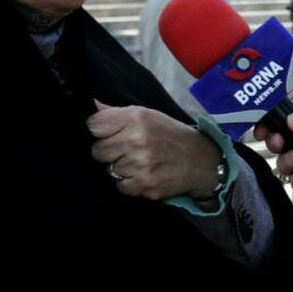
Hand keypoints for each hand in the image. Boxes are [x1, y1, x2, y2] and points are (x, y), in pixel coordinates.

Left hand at [87, 100, 220, 200]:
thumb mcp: (148, 115)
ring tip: (140, 161)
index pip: (93, 126)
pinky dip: (130, 183)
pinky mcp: (146, 186)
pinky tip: (144, 174)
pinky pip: (121, 186)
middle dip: (109, 151)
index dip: (101, 130)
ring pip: (110, 170)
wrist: (200, 159)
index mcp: (136, 118)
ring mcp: (141, 165)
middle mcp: (137, 140)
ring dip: (122, 167)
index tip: (111, 133)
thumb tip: (92, 104)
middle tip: (126, 149)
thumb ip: (117, 112)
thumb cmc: (170, 134)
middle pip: (97, 151)